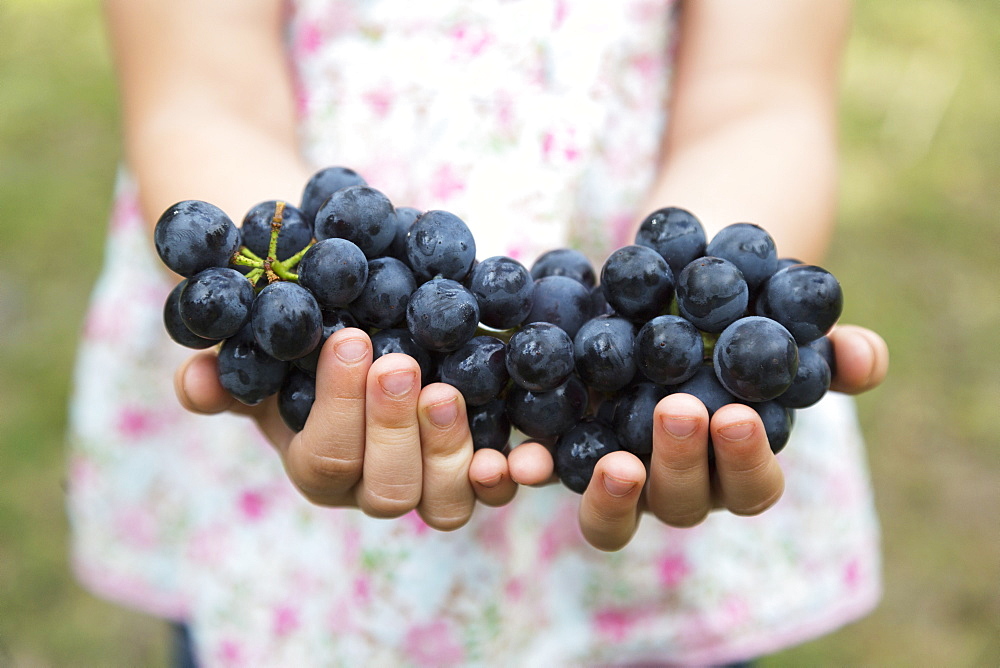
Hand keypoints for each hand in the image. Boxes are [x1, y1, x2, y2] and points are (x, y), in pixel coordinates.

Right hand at [175, 328, 517, 529]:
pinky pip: (495, 485)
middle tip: (400, 364)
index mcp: (319, 463)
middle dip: (393, 430)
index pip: (325, 459)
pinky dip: (511, 473)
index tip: (350, 339)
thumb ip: (229, 371)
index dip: (338, 408)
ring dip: (448, 449)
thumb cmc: (307, 347)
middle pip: (386, 490)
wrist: (361, 332)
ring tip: (446, 391)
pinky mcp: (475, 464)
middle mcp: (374, 484)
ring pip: (443, 500)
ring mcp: (428, 481)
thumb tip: (194, 380)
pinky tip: (524, 451)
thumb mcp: (265, 354)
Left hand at [507, 324, 888, 550]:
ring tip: (613, 462)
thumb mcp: (779, 326)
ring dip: (612, 496)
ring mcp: (616, 475)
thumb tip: (865, 357)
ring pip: (613, 518)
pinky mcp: (563, 454)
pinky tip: (520, 459)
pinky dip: (533, 473)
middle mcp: (675, 484)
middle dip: (681, 463)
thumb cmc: (735, 323)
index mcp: (733, 466)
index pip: (750, 486)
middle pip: (681, 503)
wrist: (664, 300)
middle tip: (678, 411)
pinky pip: (547, 477)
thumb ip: (825, 350)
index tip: (738, 414)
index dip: (746, 461)